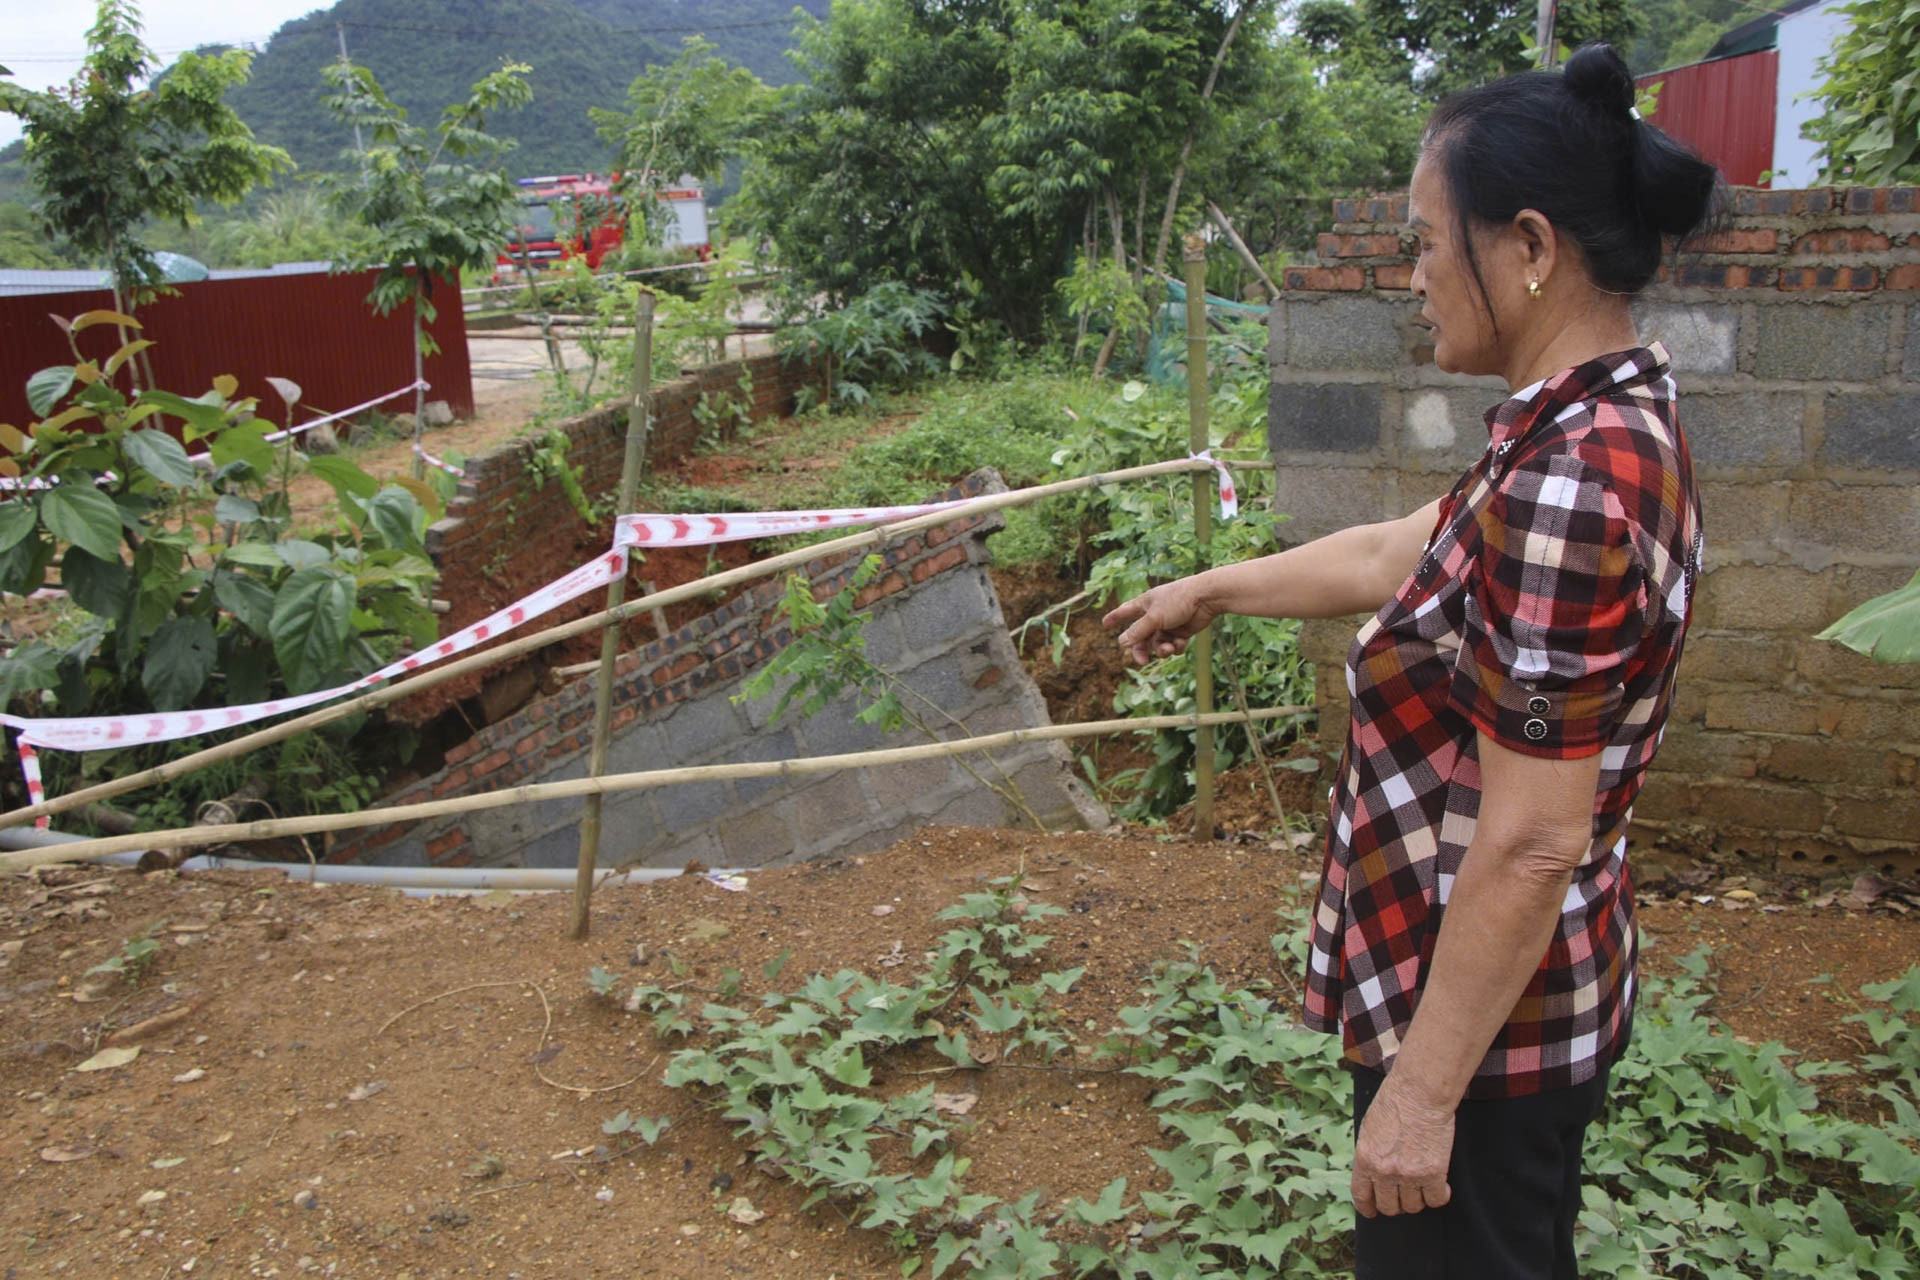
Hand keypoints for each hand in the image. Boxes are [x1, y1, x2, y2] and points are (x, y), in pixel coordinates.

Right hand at [1101, 579, 1216, 664]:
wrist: (1206, 598)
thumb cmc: (1178, 601)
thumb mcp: (1154, 618)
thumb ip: (1138, 631)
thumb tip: (1121, 642)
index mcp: (1144, 604)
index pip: (1125, 611)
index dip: (1115, 617)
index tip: (1104, 623)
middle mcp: (1155, 614)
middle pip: (1141, 637)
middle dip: (1142, 650)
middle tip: (1142, 662)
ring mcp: (1168, 624)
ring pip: (1158, 644)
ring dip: (1162, 650)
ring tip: (1169, 649)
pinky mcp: (1182, 631)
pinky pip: (1173, 645)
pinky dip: (1176, 646)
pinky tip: (1181, 642)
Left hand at [1352, 1076, 1454, 1217]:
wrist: (1420, 1092)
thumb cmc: (1396, 1102)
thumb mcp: (1370, 1128)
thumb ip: (1370, 1153)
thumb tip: (1372, 1174)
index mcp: (1365, 1158)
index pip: (1362, 1195)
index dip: (1368, 1207)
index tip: (1373, 1212)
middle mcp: (1384, 1171)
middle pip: (1389, 1206)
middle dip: (1396, 1204)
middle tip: (1403, 1196)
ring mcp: (1408, 1174)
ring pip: (1413, 1206)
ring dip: (1418, 1199)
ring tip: (1422, 1187)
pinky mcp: (1433, 1173)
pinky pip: (1435, 1199)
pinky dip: (1439, 1196)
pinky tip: (1441, 1187)